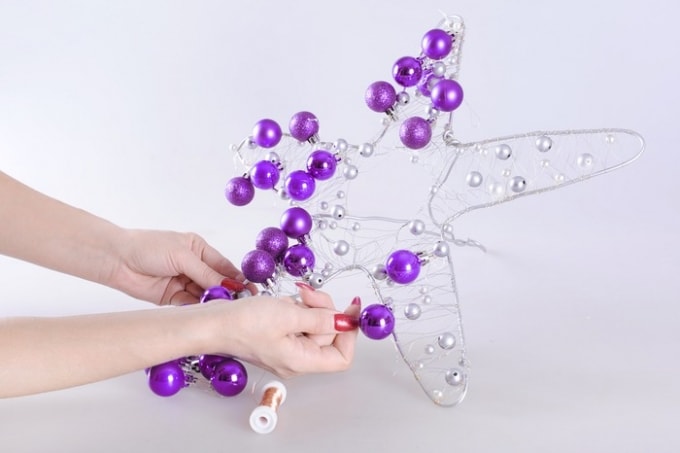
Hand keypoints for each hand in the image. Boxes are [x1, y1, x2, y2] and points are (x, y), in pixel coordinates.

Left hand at [110, 229, 253, 304]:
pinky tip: (206, 314)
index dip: (237, 280)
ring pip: (205, 295)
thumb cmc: (148, 247)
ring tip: (222, 310)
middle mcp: (193, 266)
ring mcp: (183, 282)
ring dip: (212, 303)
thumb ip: (206, 273)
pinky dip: (198, 310)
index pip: (224, 267)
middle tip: (240, 305)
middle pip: (217, 283)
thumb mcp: (182, 256)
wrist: (116, 260)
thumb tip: (230, 286)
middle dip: (227, 293)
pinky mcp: (172, 298)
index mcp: (199, 249)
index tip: (250, 291)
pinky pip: (191, 305)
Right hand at [203, 289, 360, 376]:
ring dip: (310, 306)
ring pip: (314, 325)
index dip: (350, 334)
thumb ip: (320, 319)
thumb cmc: (242, 324)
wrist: (212, 322)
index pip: (341, 357)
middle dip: (324, 309)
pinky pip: (299, 321)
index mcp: (301, 361)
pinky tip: (284, 301)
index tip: (351, 310)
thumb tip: (345, 322)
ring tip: (292, 297)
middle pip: (328, 335)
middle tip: (308, 294)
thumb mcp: (288, 315)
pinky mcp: (278, 335)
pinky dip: (297, 307)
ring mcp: (287, 347)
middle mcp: (296, 359)